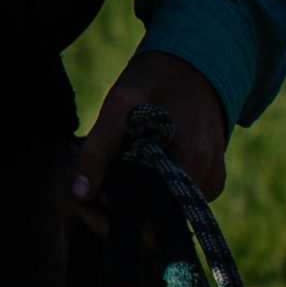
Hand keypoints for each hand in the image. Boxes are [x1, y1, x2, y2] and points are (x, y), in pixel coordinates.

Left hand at [69, 50, 227, 233]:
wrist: (193, 63)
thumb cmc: (158, 79)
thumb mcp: (120, 104)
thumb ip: (99, 149)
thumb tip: (79, 194)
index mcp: (193, 165)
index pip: (154, 221)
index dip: (114, 218)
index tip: (82, 200)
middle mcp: (206, 184)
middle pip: (154, 223)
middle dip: (112, 209)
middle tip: (79, 186)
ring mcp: (205, 185)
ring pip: (157, 212)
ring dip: (124, 197)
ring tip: (95, 171)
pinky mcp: (199, 180)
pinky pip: (165, 198)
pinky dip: (138, 187)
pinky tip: (116, 168)